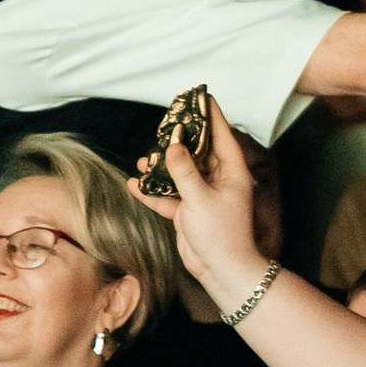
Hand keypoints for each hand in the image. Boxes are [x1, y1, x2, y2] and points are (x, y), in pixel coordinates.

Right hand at [126, 92, 267, 302]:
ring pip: (179, 173)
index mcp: (231, 171)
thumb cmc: (221, 233)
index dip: (211, 115)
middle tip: (164, 122)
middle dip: (179, 139)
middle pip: (197, 151)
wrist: (220, 270)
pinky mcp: (187, 211)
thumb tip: (172, 145)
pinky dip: (152, 191)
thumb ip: (184, 170)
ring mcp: (202, 195)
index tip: (200, 96)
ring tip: (143, 158)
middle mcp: (218, 180)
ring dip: (161, 167)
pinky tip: (134, 183)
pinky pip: (167, 195)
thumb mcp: (200, 197)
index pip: (221, 135)